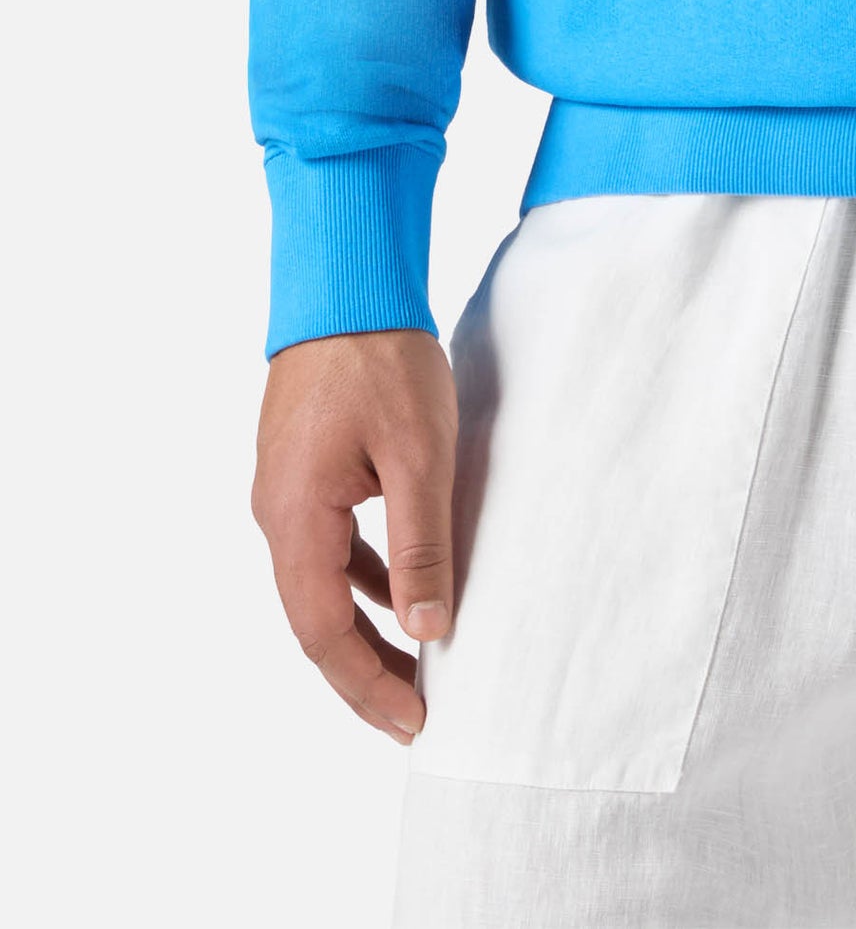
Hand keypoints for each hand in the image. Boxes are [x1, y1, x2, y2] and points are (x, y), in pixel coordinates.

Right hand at [252, 329, 457, 742]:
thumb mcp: (418, 456)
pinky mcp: (304, 468)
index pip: (322, 632)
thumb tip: (430, 628)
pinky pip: (330, 544)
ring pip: (323, 583)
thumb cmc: (382, 360)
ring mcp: (286, 490)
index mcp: (295, 518)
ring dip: (366, 626)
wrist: (346, 282)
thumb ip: (421, 545)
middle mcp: (277, 512)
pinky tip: (404, 587)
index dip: (366, 684)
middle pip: (315, 618)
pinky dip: (365, 577)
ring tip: (419, 662)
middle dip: (364, 670)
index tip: (412, 721)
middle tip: (416, 711)